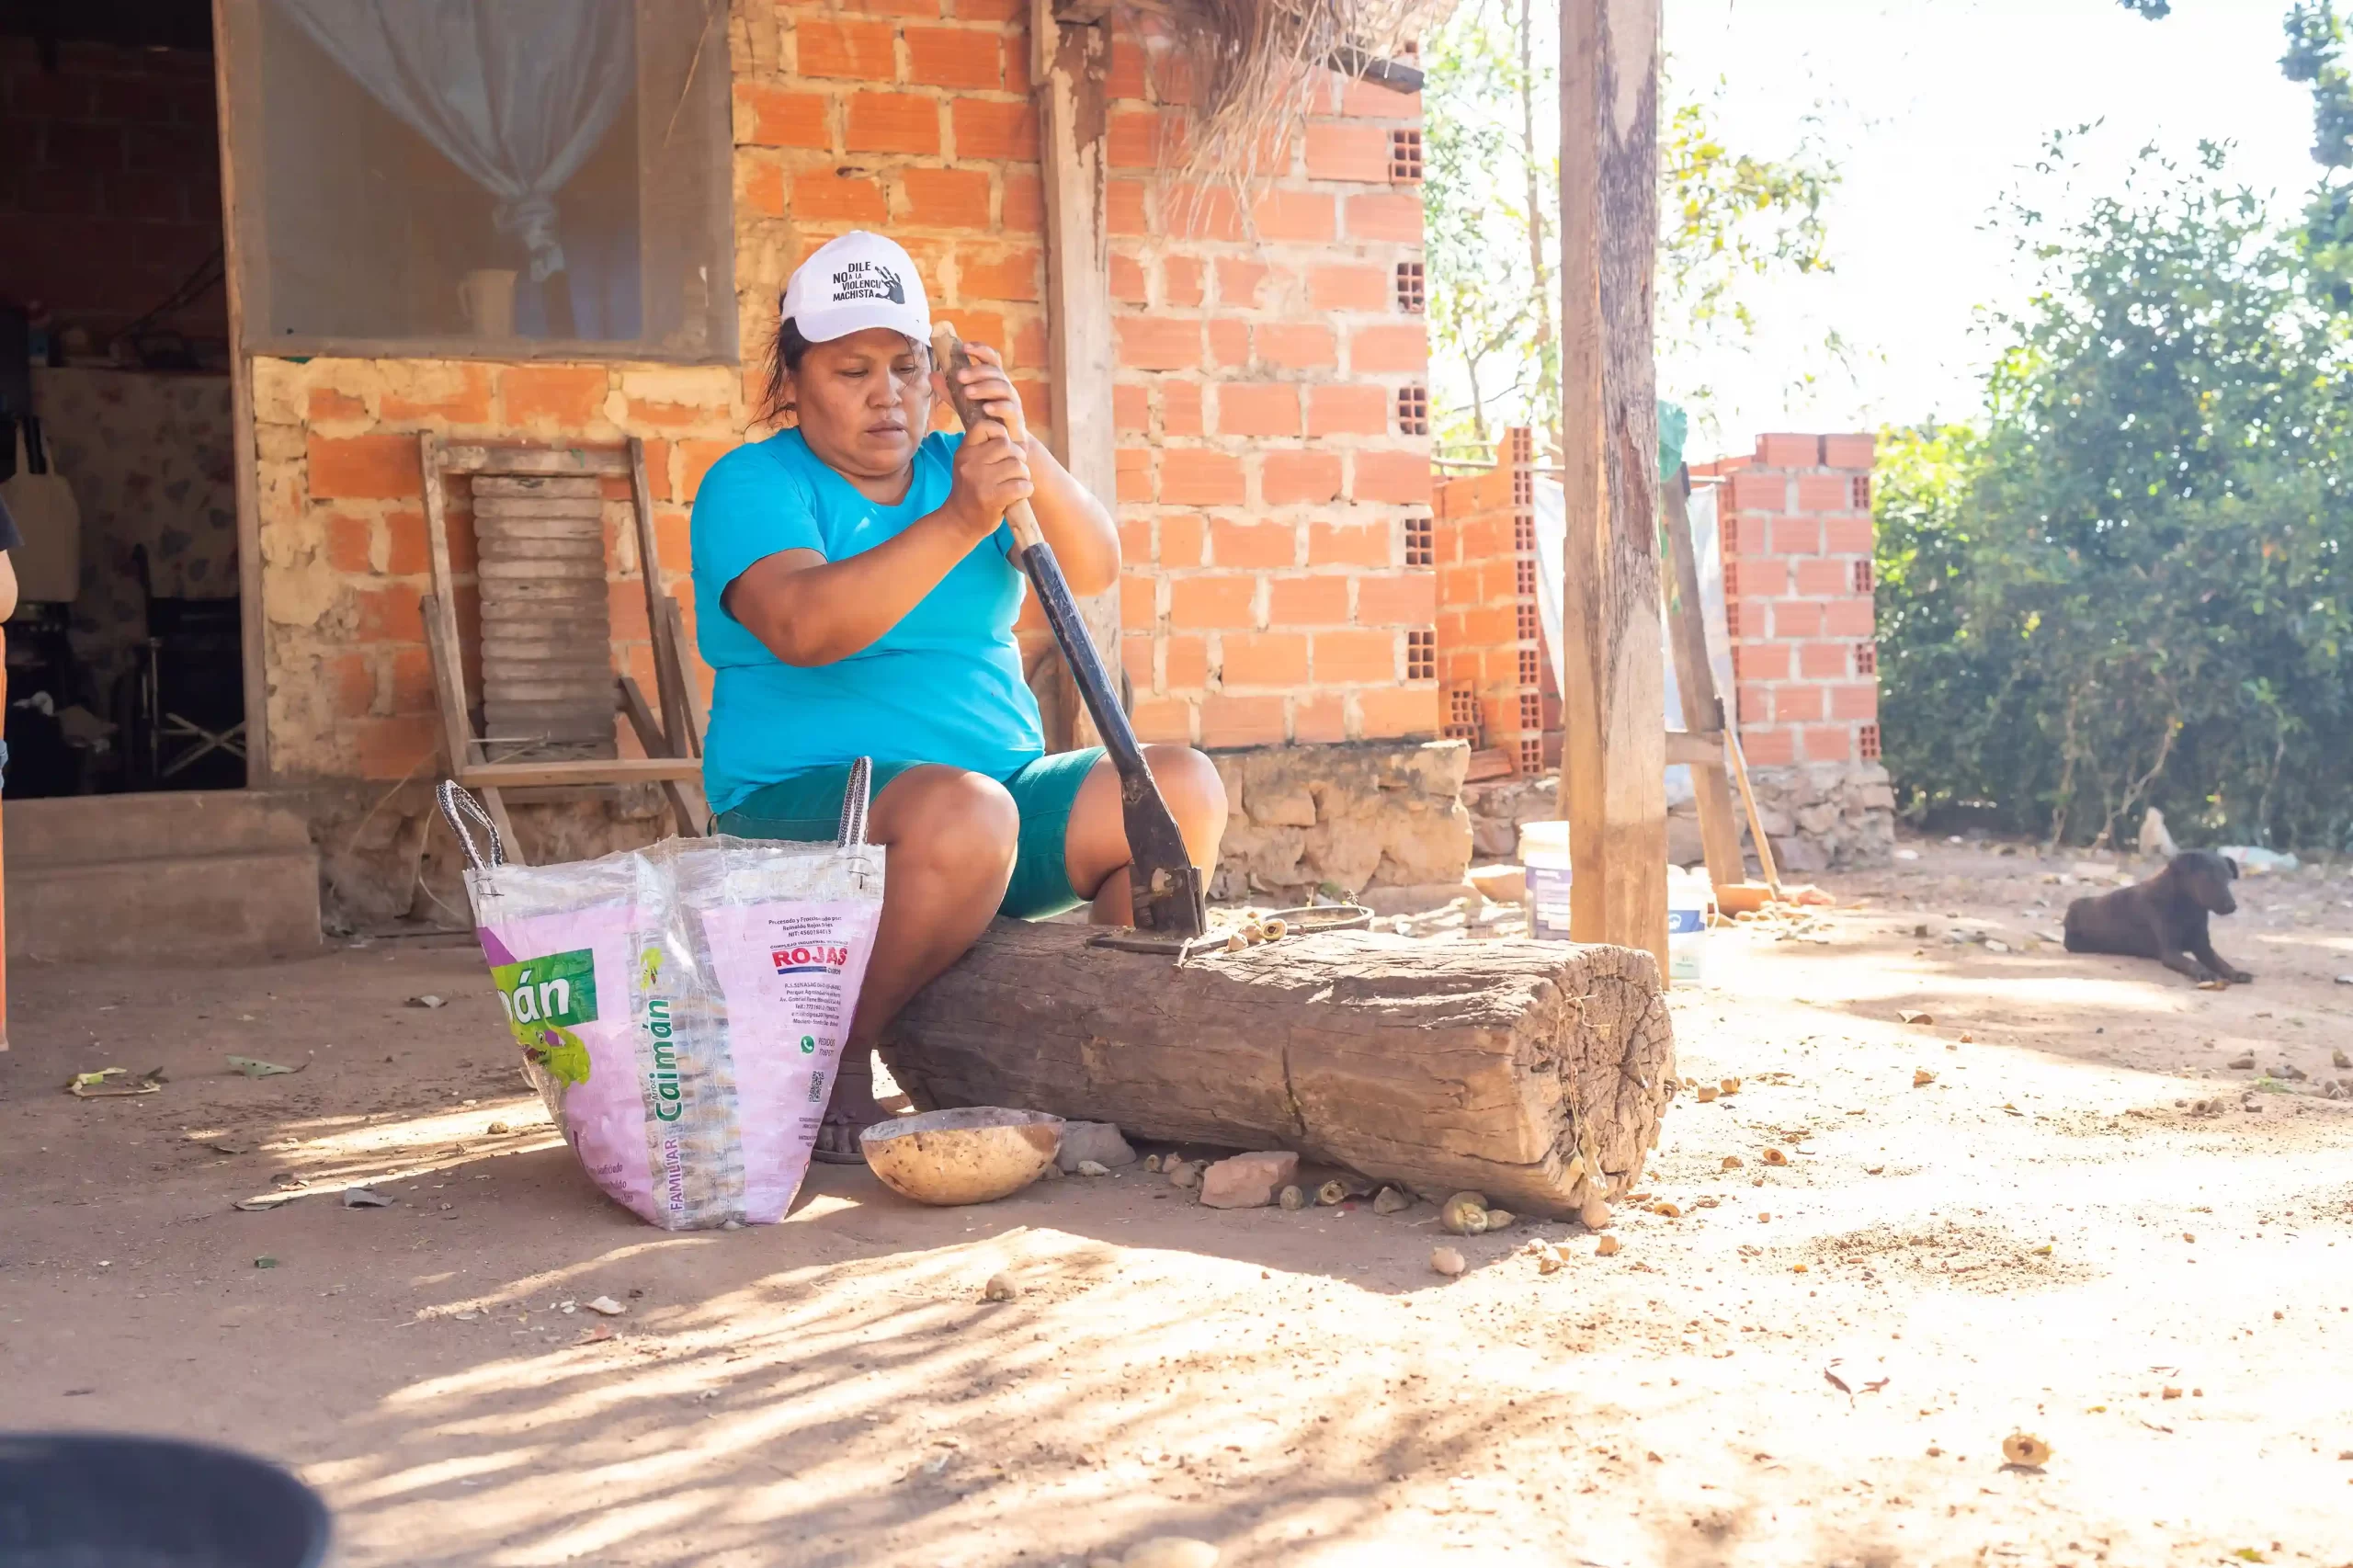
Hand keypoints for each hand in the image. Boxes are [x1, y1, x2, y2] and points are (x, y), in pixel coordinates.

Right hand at [944, 420, 1033, 537]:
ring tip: (1016, 484)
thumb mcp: (971, 465)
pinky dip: (1026, 490)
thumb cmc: (971, 490)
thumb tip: (1020, 439)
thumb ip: (988, 449)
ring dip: (1023, 476)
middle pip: (1008, 446)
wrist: (960, 521)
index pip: (985, 426)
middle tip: (1015, 470)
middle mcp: (970, 463)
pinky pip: (1021, 485)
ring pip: (1017, 466)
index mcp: (965, 451)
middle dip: (1018, 457)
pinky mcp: (991, 497)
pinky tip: (1019, 495)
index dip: (1000, 433)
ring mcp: (980, 480)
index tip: (1003, 448)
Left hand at [947, 343, 1028, 444]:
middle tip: (959, 377)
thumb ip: (950, 391)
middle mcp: (1005, 386)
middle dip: (976, 371)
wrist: (1002, 443)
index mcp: (993, 378)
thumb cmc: (984, 419)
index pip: (991, 357)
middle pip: (994, 371)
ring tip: (967, 393)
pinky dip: (998, 406)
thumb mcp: (964, 403)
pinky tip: (986, 408)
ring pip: (1002, 387)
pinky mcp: (1016, 417)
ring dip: (984, 387)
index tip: (963, 347)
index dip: (979, 349)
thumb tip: (932, 375)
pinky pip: (1009, 408)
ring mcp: (1012, 401)